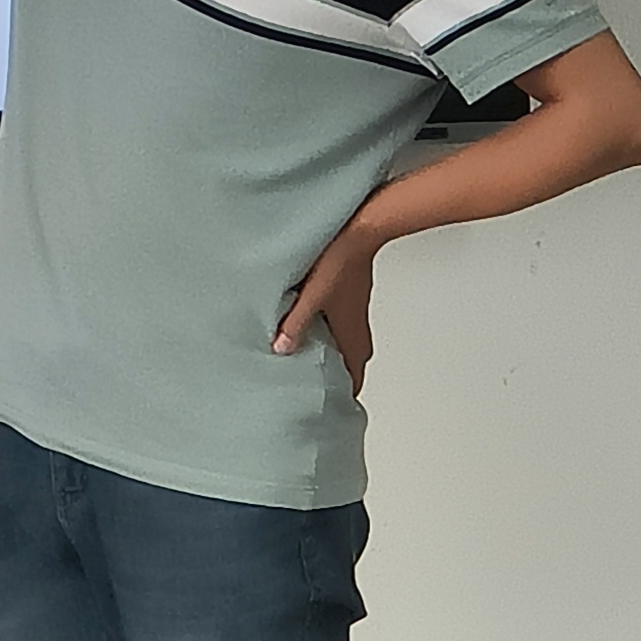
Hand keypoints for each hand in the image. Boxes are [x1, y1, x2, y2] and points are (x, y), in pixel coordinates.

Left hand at [275, 228, 378, 391]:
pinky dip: (329, 335)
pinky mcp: (350, 297)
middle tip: (314, 389)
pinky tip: (310, 327)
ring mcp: (354, 312)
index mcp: (351, 334)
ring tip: (306, 362)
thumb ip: (295, 324)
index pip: (354, 377)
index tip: (331, 411)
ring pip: (345, 344)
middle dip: (335, 378)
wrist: (360, 229)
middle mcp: (356, 327)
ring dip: (331, 355)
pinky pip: (341, 326)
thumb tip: (280, 350)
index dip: (343, 396)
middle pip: (350, 364)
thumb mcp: (311, 297)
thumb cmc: (340, 260)